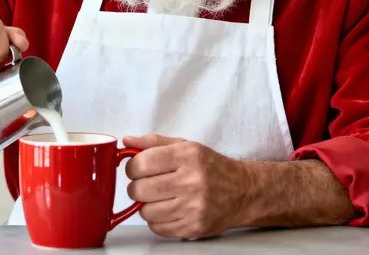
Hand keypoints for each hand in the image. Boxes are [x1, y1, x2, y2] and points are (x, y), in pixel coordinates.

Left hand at [123, 134, 251, 239]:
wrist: (242, 192)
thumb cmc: (211, 167)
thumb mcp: (186, 146)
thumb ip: (154, 142)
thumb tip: (126, 141)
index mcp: (187, 156)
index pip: (141, 163)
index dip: (132, 167)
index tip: (137, 169)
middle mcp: (191, 181)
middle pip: (139, 189)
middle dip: (136, 187)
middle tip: (146, 184)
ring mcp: (193, 207)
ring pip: (146, 211)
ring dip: (147, 205)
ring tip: (158, 198)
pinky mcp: (194, 227)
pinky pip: (158, 228)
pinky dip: (157, 220)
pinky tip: (168, 210)